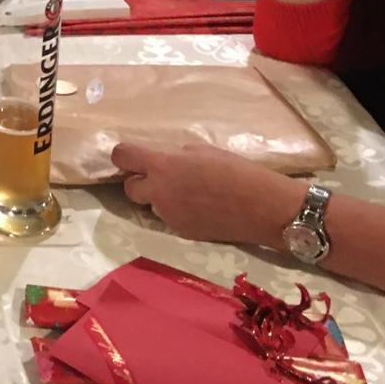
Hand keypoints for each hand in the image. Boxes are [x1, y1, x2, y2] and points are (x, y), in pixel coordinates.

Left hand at [112, 142, 304, 248]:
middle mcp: (159, 193)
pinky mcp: (183, 232)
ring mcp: (170, 216)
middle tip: (160, 177)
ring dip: (161, 199)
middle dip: (140, 182)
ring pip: (152, 206)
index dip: (124, 155)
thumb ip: (175, 156)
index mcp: (162, 166)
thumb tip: (165, 161)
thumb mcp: (202, 151)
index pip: (121, 156)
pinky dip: (178, 213)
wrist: (262, 207)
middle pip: (130, 188)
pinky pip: (170, 219)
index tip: (132, 155)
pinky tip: (201, 208)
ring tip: (189, 193)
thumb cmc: (236, 171)